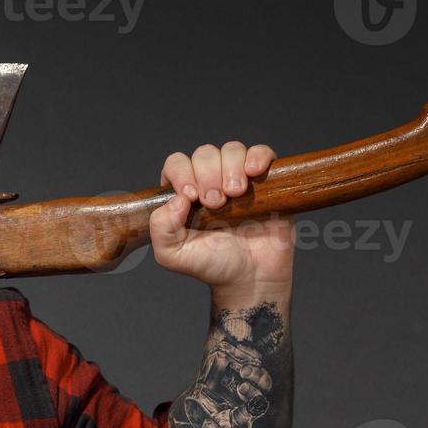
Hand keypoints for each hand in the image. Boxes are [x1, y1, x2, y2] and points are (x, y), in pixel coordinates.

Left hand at [150, 141, 294, 295]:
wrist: (251, 278)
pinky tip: (254, 173)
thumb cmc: (212, 264)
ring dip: (231, 167)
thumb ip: (161, 228)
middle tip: (216, 203)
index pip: (177, 164)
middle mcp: (210, 181)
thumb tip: (176, 199)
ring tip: (236, 194)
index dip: (182, 173)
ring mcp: (238, 178)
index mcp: (184, 193)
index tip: (192, 196)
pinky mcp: (266, 181)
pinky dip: (257, 156)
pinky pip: (262, 152)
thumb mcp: (173, 255)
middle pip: (205, 154)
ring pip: (232, 149)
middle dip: (208, 175)